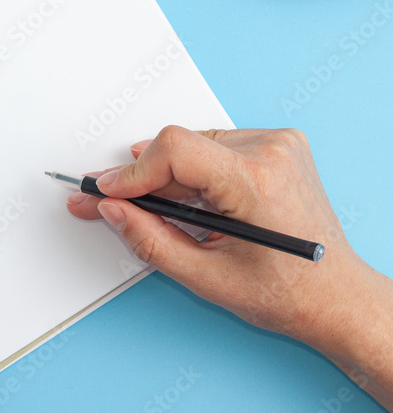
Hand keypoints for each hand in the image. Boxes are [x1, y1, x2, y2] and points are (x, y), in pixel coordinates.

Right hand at [66, 126, 392, 408]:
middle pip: (179, 148)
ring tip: (156, 207)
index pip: (174, 151)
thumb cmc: (289, 293)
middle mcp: (272, 153)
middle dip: (141, 178)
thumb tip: (112, 211)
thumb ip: (150, 240)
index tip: (104, 191)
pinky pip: (215, 144)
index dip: (130, 172)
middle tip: (108, 199)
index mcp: (257, 182)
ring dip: (168, 174)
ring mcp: (279, 145)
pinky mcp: (279, 146)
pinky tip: (191, 197)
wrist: (337, 297)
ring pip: (194, 143)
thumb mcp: (207, 277)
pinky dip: (194, 170)